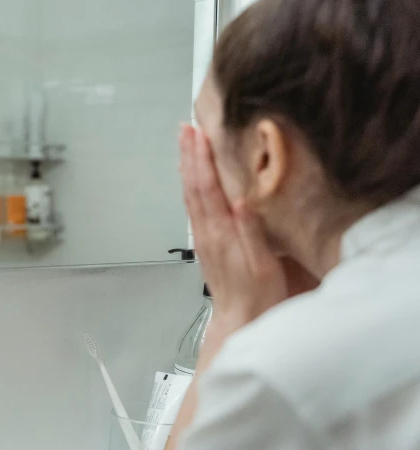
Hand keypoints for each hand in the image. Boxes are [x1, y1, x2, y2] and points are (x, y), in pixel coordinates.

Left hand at [180, 124, 296, 331]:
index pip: (208, 189)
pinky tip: (190, 176)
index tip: (199, 134)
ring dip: (187, 166)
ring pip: (191, 194)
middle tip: (186, 127)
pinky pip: (194, 206)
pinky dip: (190, 185)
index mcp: (223, 233)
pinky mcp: (206, 242)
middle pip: (194, 186)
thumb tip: (241, 202)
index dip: (203, 160)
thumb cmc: (258, 296)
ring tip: (185, 142)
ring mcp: (204, 237)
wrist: (239, 321)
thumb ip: (252, 234)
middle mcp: (208, 231)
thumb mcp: (264, 267)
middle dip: (190, 155)